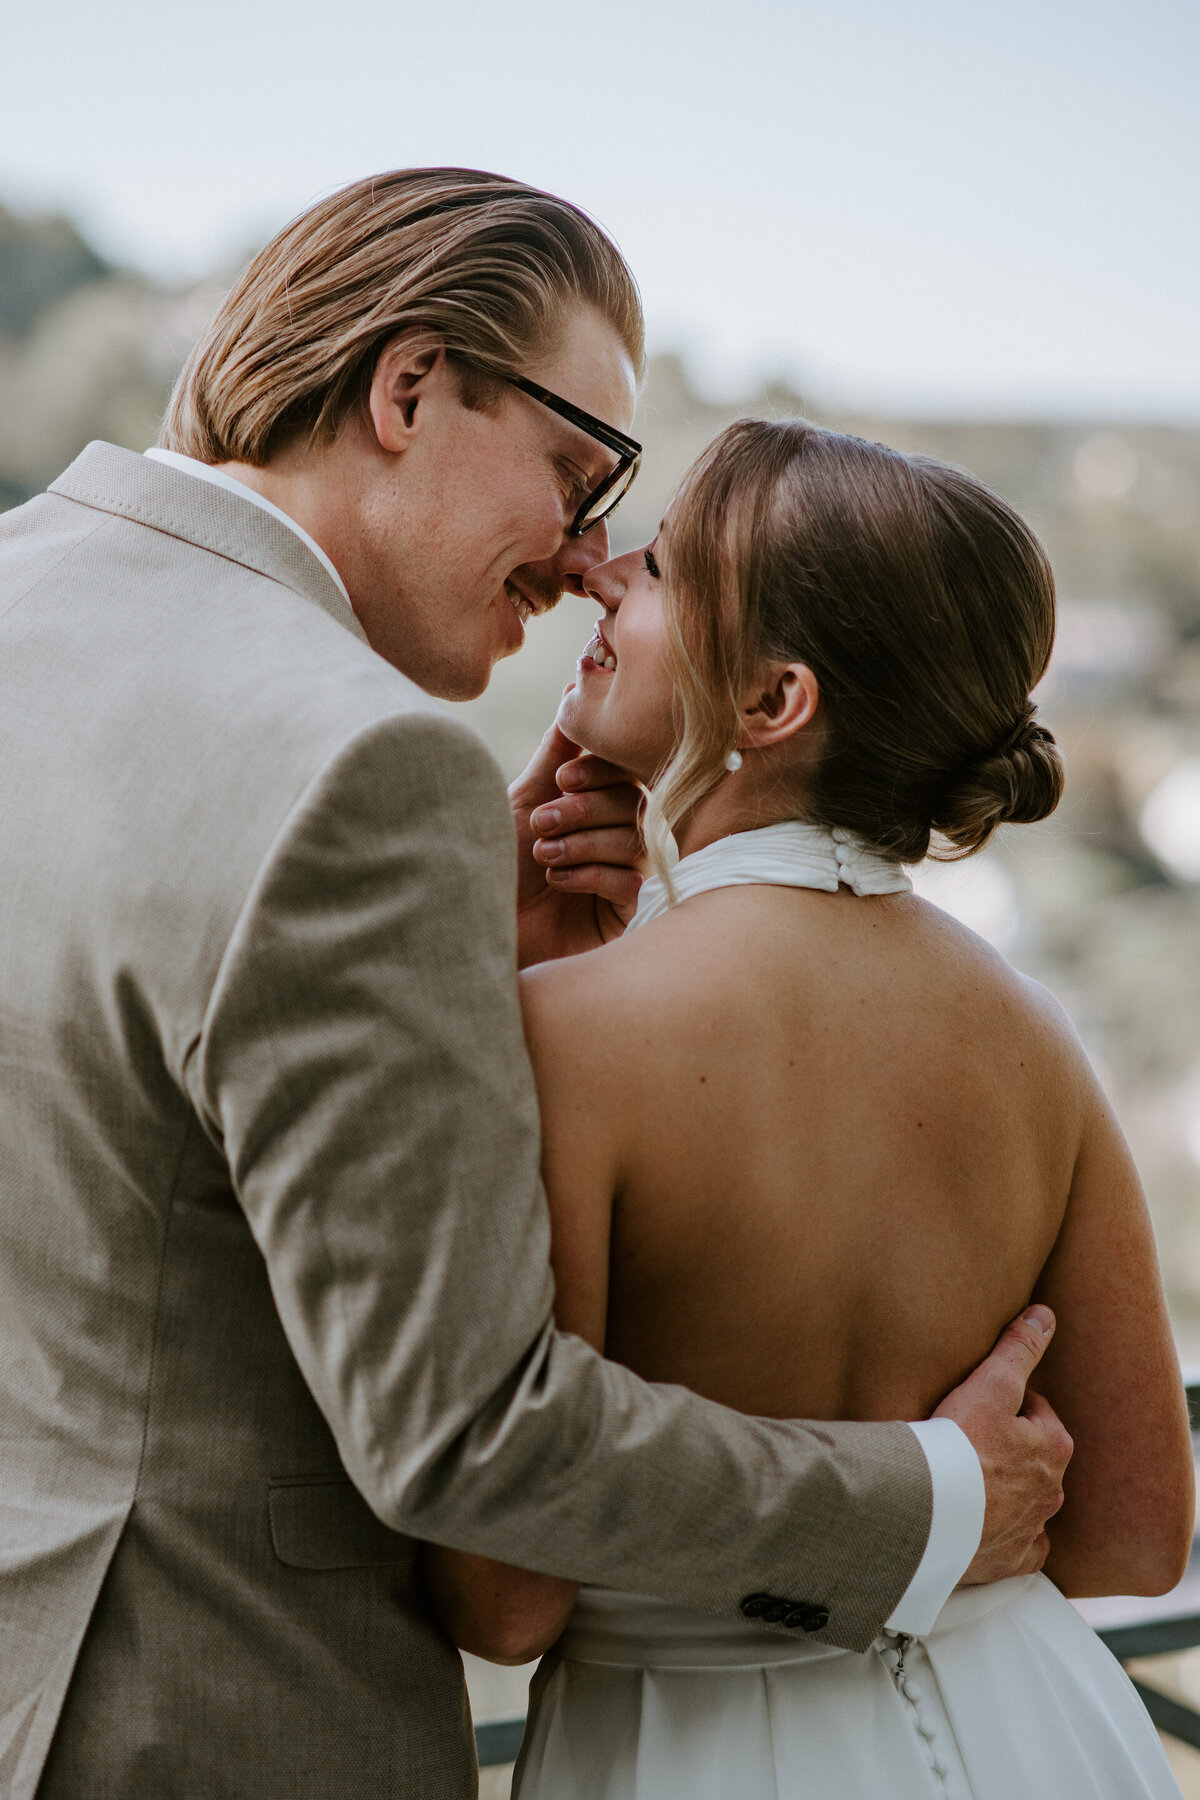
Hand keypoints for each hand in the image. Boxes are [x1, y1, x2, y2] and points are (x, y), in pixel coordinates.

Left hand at [510, 715, 644, 967]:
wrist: (477, 933)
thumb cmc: (494, 870)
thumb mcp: (521, 802)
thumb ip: (553, 752)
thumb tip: (572, 694)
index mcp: (595, 808)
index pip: (623, 772)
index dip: (599, 769)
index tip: (561, 777)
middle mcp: (617, 839)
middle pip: (633, 802)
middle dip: (584, 808)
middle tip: (542, 821)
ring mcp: (627, 877)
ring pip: (634, 839)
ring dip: (583, 840)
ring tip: (542, 854)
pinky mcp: (629, 916)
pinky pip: (631, 880)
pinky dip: (592, 874)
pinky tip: (558, 881)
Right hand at [934, 1305, 1071, 1584]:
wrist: (930, 1513)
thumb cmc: (960, 1444)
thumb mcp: (991, 1383)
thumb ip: (1019, 1348)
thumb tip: (1045, 1315)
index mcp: (1055, 1447)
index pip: (1037, 1411)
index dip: (1007, 1402)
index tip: (979, 1402)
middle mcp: (1053, 1491)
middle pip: (1034, 1456)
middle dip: (1011, 1446)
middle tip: (970, 1436)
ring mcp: (1032, 1529)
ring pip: (1030, 1501)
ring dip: (1008, 1489)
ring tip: (970, 1477)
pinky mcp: (1009, 1560)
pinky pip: (1018, 1545)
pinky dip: (1006, 1534)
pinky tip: (983, 1523)